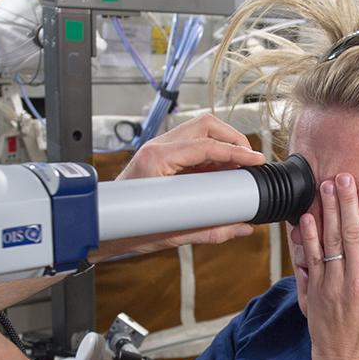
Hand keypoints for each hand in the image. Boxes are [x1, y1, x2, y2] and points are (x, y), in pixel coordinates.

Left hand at [92, 114, 266, 259]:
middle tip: (250, 159)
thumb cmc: (129, 228)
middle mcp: (157, 147)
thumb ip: (211, 231)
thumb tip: (241, 227)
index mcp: (157, 159)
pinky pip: (192, 145)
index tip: (255, 161)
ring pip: (199, 130)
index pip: (206, 145)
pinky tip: (222, 172)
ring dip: (223, 144)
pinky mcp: (162, 156)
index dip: (236, 152)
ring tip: (239, 166)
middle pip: (205, 125)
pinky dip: (212, 154)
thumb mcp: (173, 234)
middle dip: (233, 139)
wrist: (104, 227)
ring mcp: (159, 149)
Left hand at [300, 174, 358, 359]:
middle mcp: (357, 283)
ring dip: (326, 212)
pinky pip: (311, 259)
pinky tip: (307, 217)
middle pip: (351, 234)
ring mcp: (333, 287)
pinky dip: (308, 237)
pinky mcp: (314, 292)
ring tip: (325, 187)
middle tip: (344, 177)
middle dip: (347, 202)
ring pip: (329, 242)